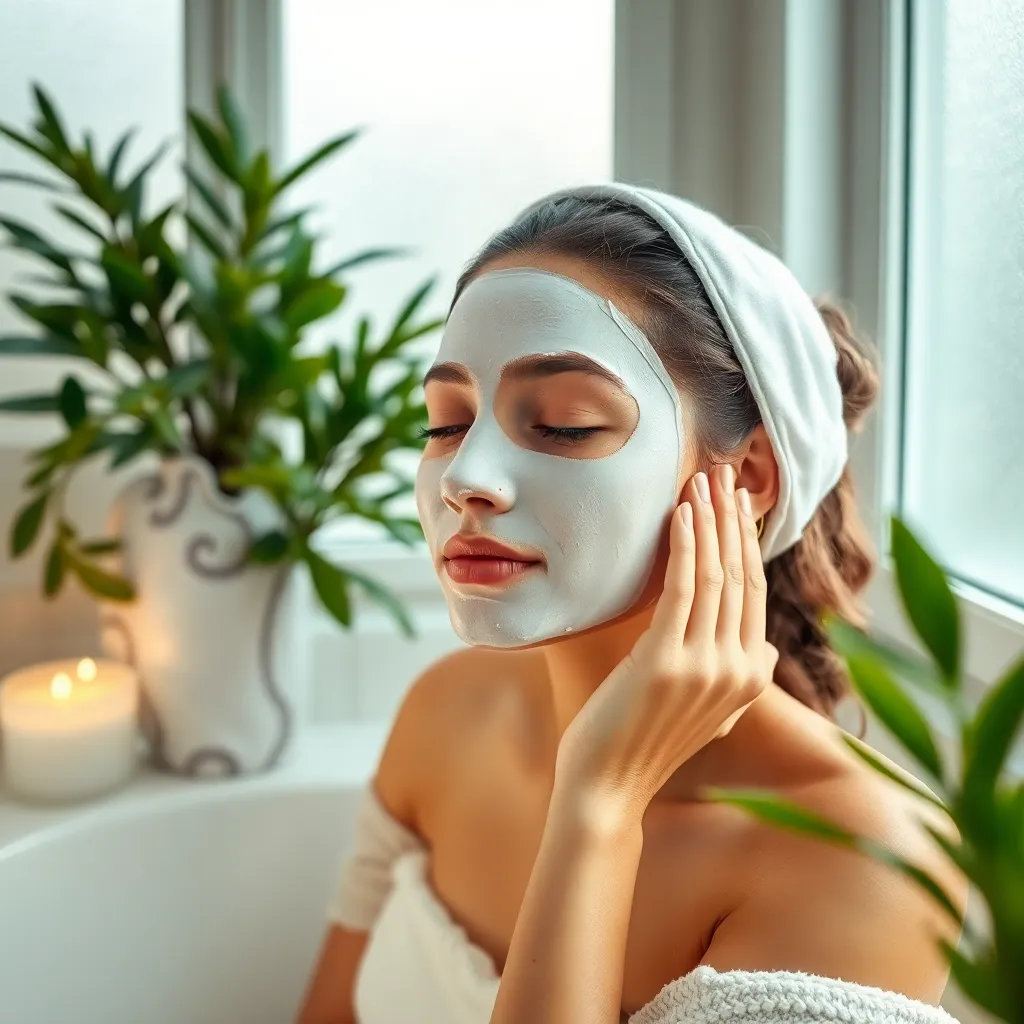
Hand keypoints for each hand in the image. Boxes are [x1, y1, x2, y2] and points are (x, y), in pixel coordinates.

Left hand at [554, 464, 778, 820]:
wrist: (607, 787)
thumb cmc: (645, 741)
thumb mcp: (709, 711)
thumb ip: (739, 678)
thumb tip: (763, 647)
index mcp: (752, 677)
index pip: (754, 592)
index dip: (746, 541)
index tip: (737, 501)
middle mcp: (739, 670)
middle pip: (741, 575)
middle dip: (732, 518)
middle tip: (723, 472)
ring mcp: (706, 667)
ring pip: (715, 575)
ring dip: (708, 521)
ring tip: (701, 481)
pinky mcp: (667, 661)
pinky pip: (681, 590)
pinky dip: (684, 547)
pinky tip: (679, 514)